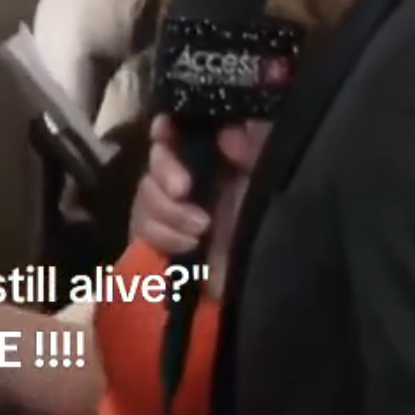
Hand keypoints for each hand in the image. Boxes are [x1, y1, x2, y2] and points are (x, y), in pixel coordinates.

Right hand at [130, 115, 268, 255]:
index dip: (167, 127)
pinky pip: (140, 226)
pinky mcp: (158, 239)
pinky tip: (187, 245)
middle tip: (183, 189)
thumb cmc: (274, 231)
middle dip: (164, 170)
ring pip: (144, 191)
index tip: (164, 131)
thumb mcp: (270, 182)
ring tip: (200, 230)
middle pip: (155, 157)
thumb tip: (226, 134)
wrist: (264, 287)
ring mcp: (170, 210)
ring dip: (168, 211)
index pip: (181, 131)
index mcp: (216, 160)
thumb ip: (253, 149)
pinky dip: (162, 234)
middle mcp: (190, 179)